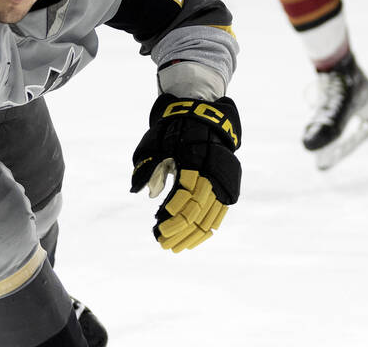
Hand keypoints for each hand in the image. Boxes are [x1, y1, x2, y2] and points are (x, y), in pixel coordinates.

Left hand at [130, 94, 240, 251]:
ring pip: (209, 217)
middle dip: (179, 230)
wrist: (205, 119)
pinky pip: (219, 214)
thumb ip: (149, 165)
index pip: (185, 196)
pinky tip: (193, 241)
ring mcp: (221, 182)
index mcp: (193, 162)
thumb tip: (139, 189)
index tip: (158, 228)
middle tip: (163, 243)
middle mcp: (211, 174)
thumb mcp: (157, 142)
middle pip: (197, 211)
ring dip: (192, 235)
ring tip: (175, 247)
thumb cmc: (175, 133)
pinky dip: (207, 230)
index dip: (172, 215)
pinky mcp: (227, 188)